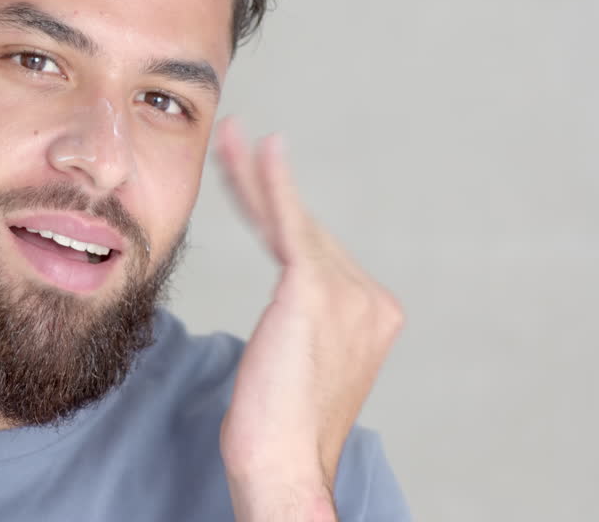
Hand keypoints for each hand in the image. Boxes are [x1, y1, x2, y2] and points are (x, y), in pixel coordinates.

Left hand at [213, 117, 403, 520]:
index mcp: (372, 313)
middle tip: (232, 139)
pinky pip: (287, 224)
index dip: (277, 212)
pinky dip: (272, 184)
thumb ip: (303, 323)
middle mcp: (369, 297)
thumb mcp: (297, 363)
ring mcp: (348, 292)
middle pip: (304, 227)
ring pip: (290, 220)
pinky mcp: (314, 290)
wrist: (282, 464)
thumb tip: (288, 312)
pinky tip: (258, 149)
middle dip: (262, 184)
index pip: (315, 249)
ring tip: (226, 135)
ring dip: (254, 175)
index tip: (248, 181)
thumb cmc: (276, 426)